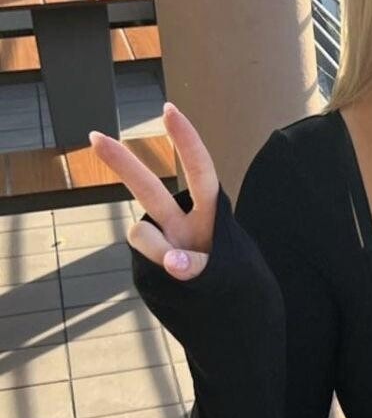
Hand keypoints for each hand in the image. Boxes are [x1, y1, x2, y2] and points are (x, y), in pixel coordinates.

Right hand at [89, 104, 217, 280]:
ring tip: (178, 270)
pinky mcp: (152, 260)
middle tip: (95, 136)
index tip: (168, 110)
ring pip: (142, 233)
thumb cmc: (230, 279)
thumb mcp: (224, 273)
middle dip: (123, 164)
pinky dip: (156, 266)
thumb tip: (172, 262)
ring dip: (155, 250)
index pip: (201, 173)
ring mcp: (166, 240)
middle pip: (150, 189)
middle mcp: (185, 223)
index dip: (187, 142)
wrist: (228, 307)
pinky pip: (144, 257)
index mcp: (212, 216)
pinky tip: (172, 276)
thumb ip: (198, 267)